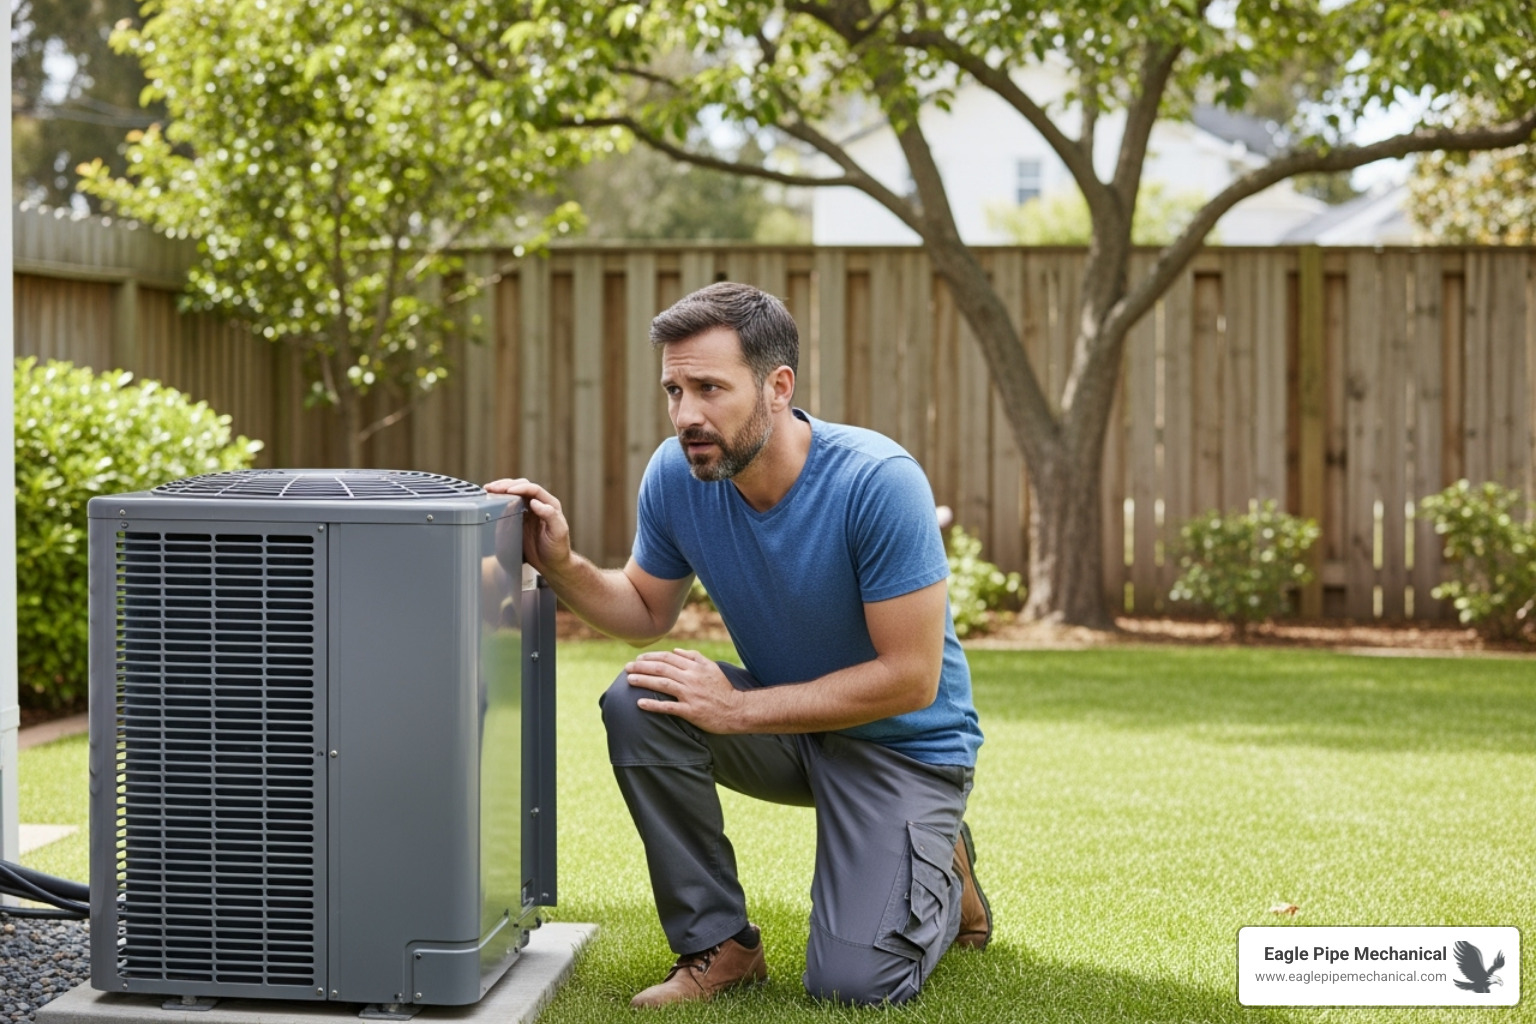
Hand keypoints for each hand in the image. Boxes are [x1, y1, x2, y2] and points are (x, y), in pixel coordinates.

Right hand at [484, 477, 570, 577]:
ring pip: (514, 493)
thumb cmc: (558, 549)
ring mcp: (528, 511)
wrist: (552, 564)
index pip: (534, 489)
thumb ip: (550, 515)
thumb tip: (536, 502)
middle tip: (493, 488)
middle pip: (522, 487)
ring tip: (489, 489)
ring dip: (502, 489)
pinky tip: (491, 500)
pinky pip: (509, 505)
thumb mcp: (558, 532)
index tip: (508, 490)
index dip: (520, 487)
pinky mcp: (519, 519)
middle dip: (506, 485)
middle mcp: (539, 505)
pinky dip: (500, 500)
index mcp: (550, 504)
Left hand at [626, 649, 747, 734]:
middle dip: (642, 667)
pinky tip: (640, 703)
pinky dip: (653, 705)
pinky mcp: (691, 711)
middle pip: (662, 668)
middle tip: (627, 668)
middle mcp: (691, 678)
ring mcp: (690, 695)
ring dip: (643, 681)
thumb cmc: (723, 688)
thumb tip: (676, 650)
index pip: (668, 657)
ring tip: (629, 680)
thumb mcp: (711, 667)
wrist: (736, 710)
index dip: (651, 657)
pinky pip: (668, 707)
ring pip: (662, 684)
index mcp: (695, 667)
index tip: (638, 659)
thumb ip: (694, 657)